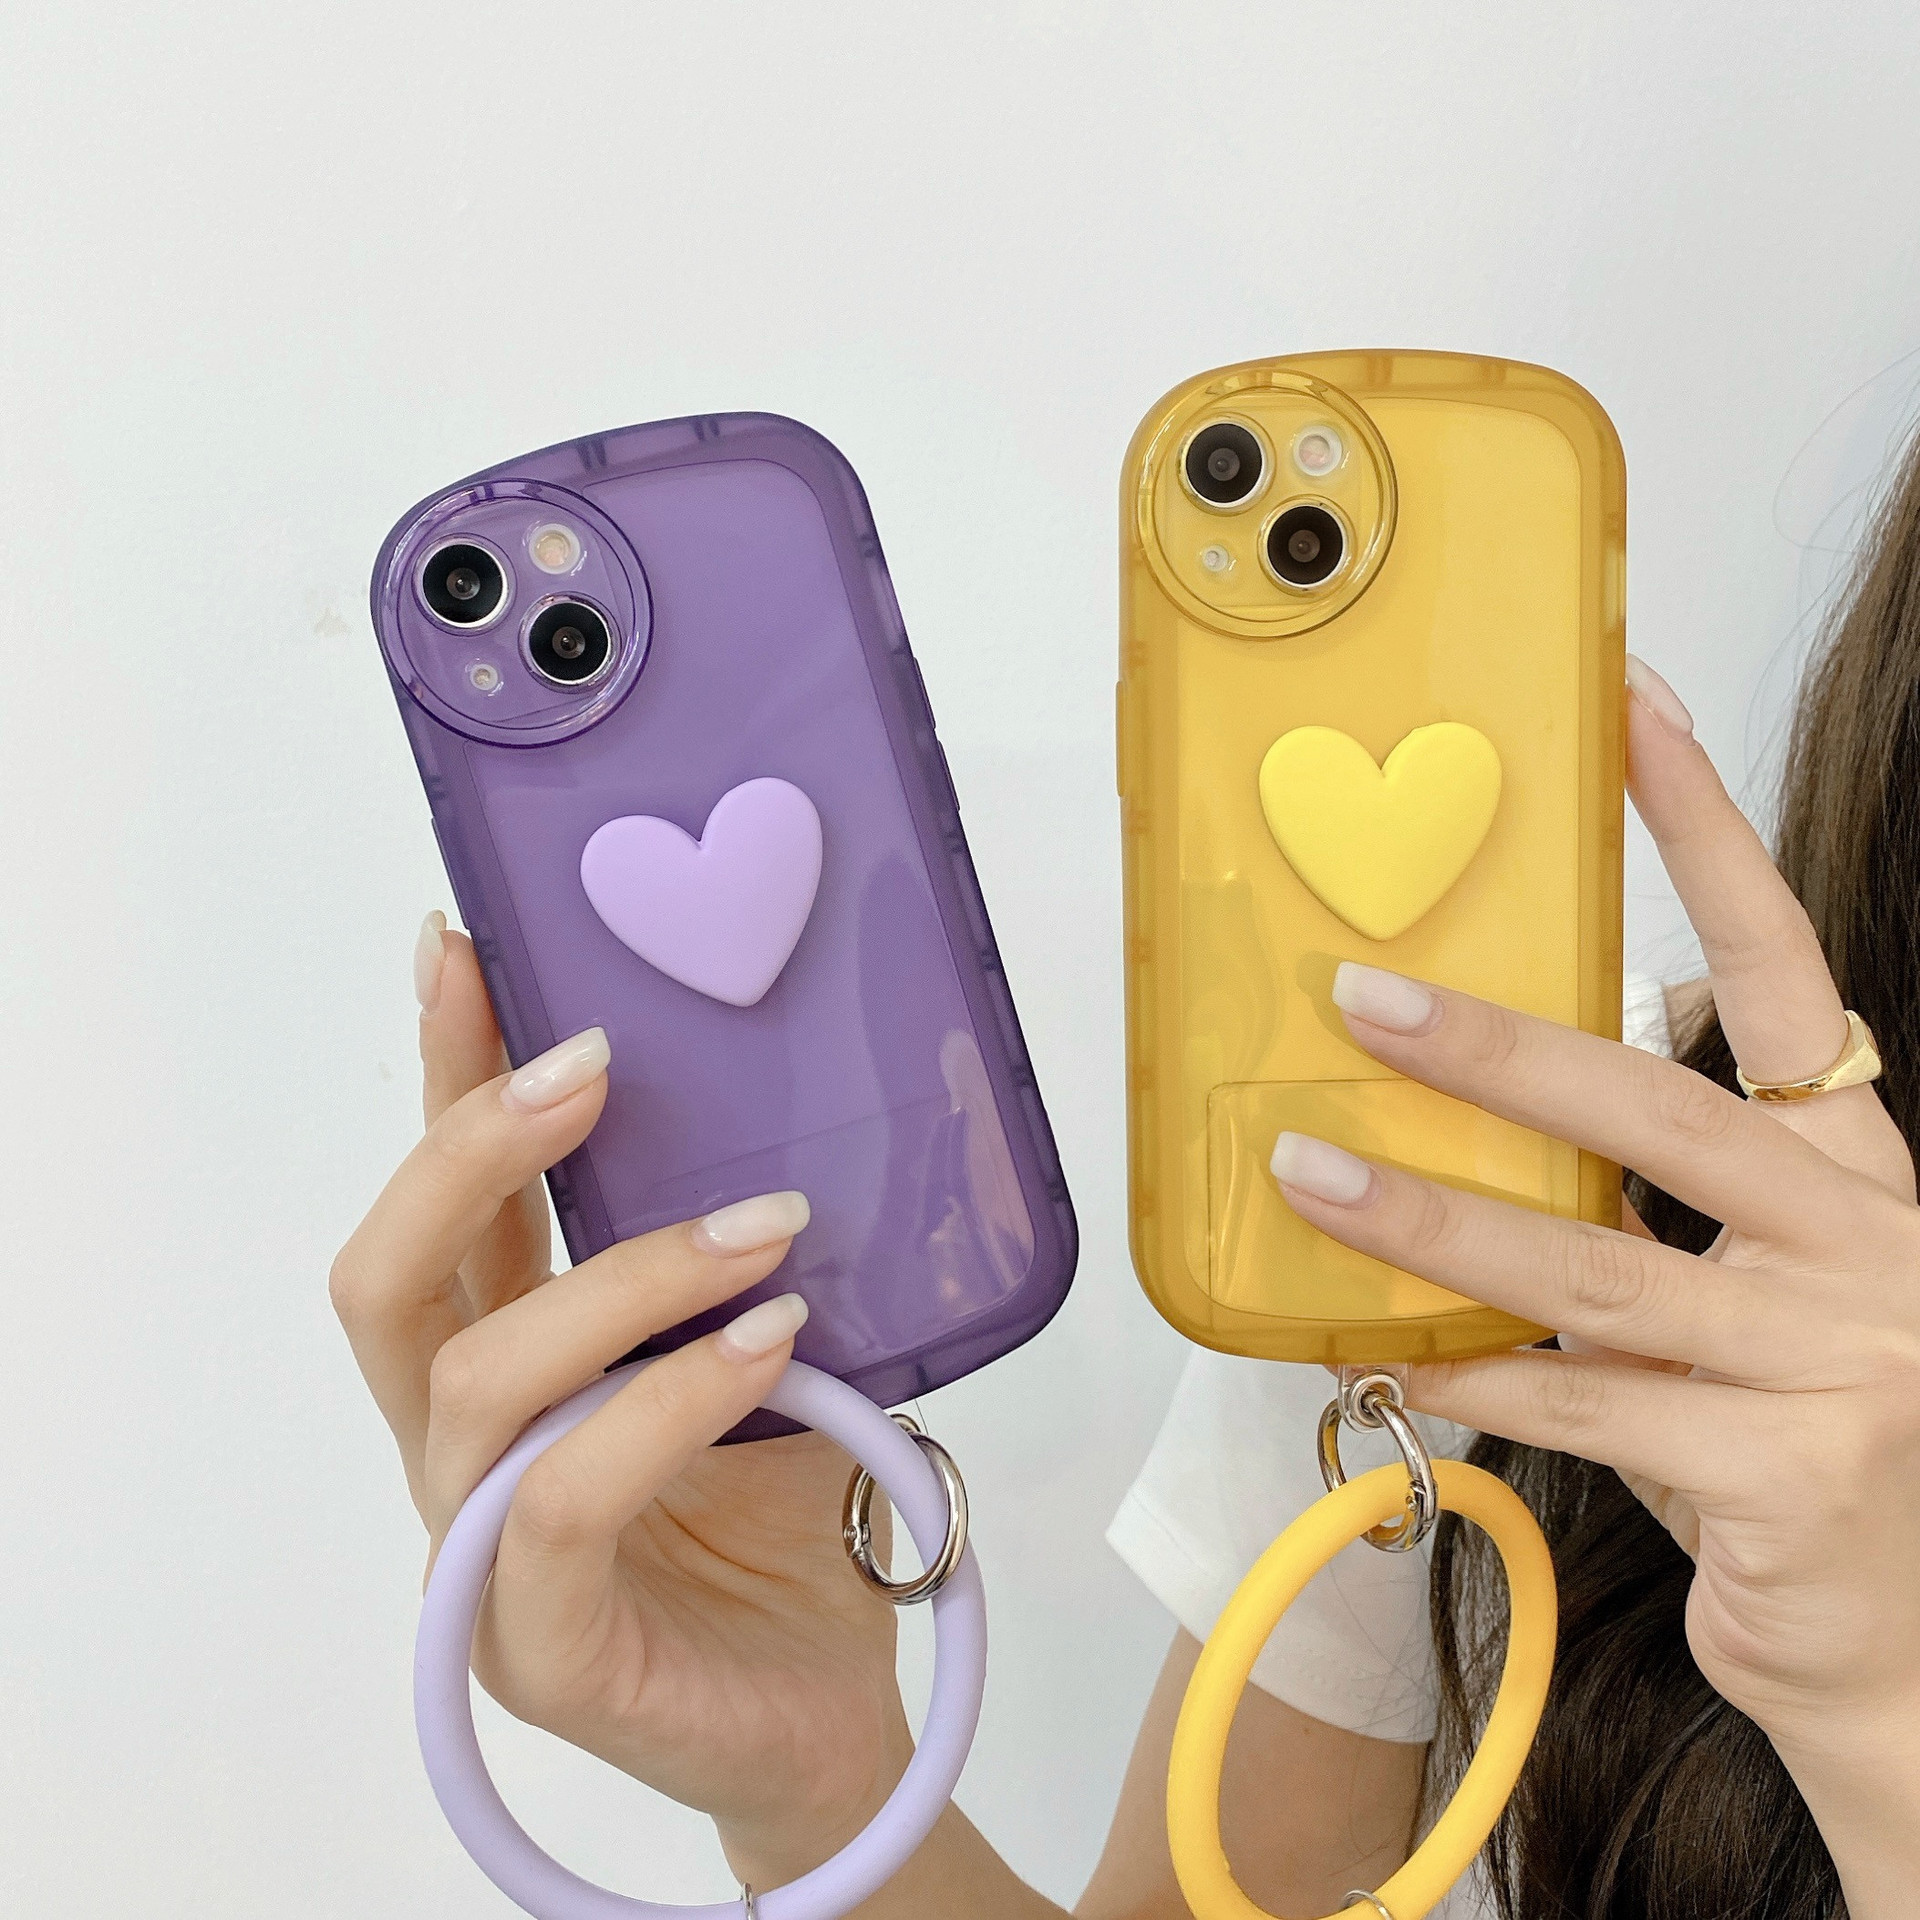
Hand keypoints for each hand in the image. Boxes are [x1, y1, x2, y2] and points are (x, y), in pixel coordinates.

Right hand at [329, 921, 911, 1876]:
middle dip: (474, 1144)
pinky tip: (772, 1341)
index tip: (465, 947)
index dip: (444, 1073)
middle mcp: (466, 1446)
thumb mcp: (767, 1348)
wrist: (826, 1708)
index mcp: (513, 1363)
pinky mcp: (534, 1643)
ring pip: (483, 1378)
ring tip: (763, 1227)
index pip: (450, 1203)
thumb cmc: (786, 1518)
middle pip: (388, 1276)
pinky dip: (672, 1398)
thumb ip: (735, 1252)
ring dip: (627, 1274)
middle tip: (594, 1060)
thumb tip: (796, 1094)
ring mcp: (480, 1551)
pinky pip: (570, 1495)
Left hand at [1267, 662, 1919, 1904]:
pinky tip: (1389, 1350)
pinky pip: (1584, 1402)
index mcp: (1854, 1166)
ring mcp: (1834, 1357)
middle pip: (1661, 1104)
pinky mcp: (1781, 1472)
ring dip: (1430, 1215)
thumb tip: (1487, 1087)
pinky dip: (1477, 1374)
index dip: (1706, 832)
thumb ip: (1656, 1189)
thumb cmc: (1801, 1423)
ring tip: (1308, 1172)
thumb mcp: (1755, 1278)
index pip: (1781, 967)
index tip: (1625, 709)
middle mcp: (1861, 1240)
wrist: (1908, 1633)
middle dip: (1498, 1044)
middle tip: (1360, 994)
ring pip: (1593, 1260)